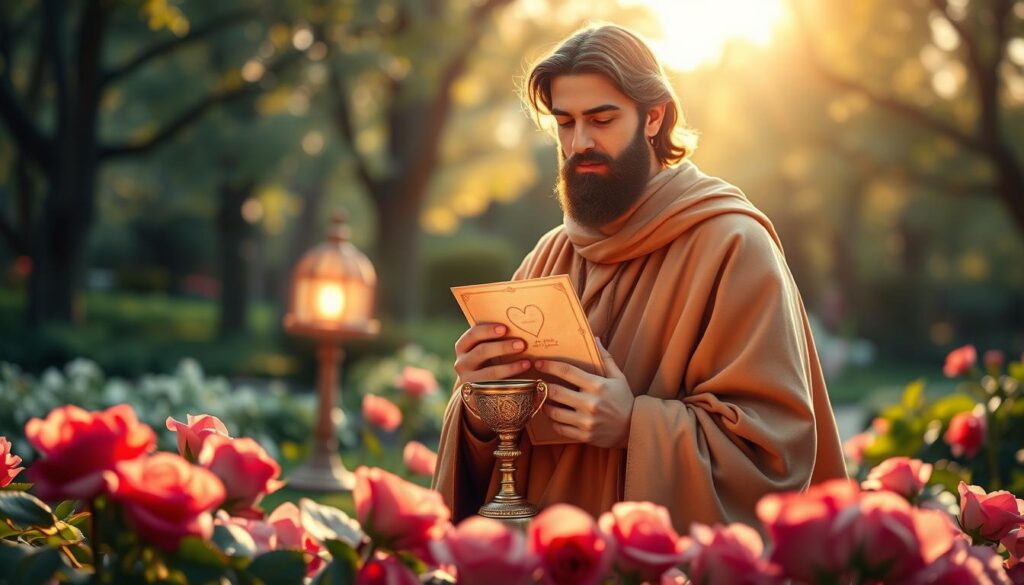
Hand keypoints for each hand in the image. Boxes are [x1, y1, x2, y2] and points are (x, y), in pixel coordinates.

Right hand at [453, 323, 530, 439]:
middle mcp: (461, 363)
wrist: (477, 389)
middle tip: (522, 344)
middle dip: (503, 347)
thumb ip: (493, 339)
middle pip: (482, 352)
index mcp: (462, 346)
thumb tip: (519, 324)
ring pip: (489, 373)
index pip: (473, 334)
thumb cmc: (487, 360)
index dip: (488, 330)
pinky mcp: (477, 395)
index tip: (505, 328)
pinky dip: (511, 381)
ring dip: (510, 367)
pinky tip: (524, 378)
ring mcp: (468, 380)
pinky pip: (495, 388)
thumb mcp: (484, 349)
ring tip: (527, 362)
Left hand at [535, 338, 633, 447]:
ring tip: (544, 400)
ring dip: (545, 405)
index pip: (567, 372)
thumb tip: (595, 339)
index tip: (539, 364)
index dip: (550, 366)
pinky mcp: (584, 435)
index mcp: (597, 386)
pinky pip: (560, 428)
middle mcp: (590, 403)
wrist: (634, 428)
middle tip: (538, 383)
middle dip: (543, 386)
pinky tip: (554, 416)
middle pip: (555, 392)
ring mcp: (586, 421)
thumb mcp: (618, 377)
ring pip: (554, 412)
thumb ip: (605, 358)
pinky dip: (554, 421)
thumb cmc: (624, 400)